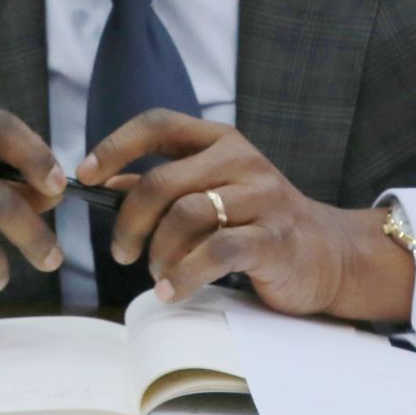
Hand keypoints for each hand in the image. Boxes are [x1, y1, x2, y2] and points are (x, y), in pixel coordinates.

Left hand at [76, 110, 413, 321]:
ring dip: (158, 252)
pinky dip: (185, 274)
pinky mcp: (275, 238)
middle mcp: (241, 160)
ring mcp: (262, 196)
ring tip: (157, 275)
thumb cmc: (258, 223)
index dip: (116, 146)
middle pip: (162, 181)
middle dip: (130, 221)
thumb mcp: (213, 191)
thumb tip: (104, 183)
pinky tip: (172, 290)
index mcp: (220, 141)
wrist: (328, 254)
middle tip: (121, 253)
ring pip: (186, 215)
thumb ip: (165, 185)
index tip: (86, 174)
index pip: (158, 124)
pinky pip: (217, 251)